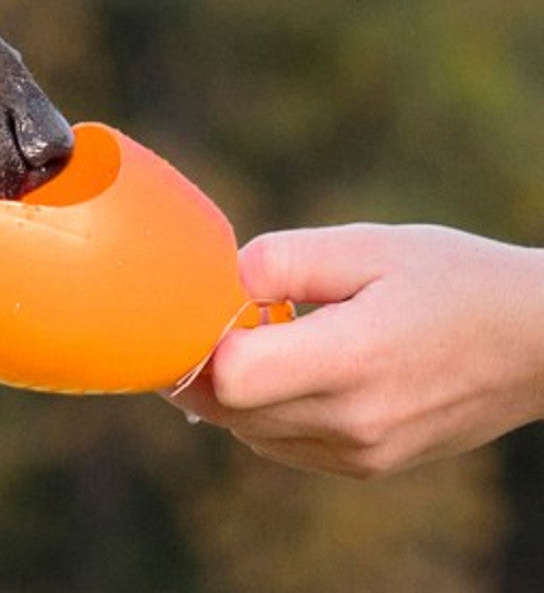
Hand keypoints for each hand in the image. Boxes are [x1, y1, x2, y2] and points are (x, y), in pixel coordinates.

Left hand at [168, 224, 543, 477]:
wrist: (535, 340)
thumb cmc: (449, 279)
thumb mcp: (366, 244)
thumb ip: (285, 259)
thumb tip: (227, 280)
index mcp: (350, 360)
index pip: (232, 378)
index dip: (199, 341)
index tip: (202, 305)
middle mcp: (354, 421)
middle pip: (231, 412)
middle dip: (203, 366)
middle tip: (203, 317)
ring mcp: (364, 452)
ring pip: (253, 434)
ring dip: (233, 392)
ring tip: (250, 336)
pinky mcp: (372, 465)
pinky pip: (287, 447)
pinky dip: (266, 412)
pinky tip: (283, 366)